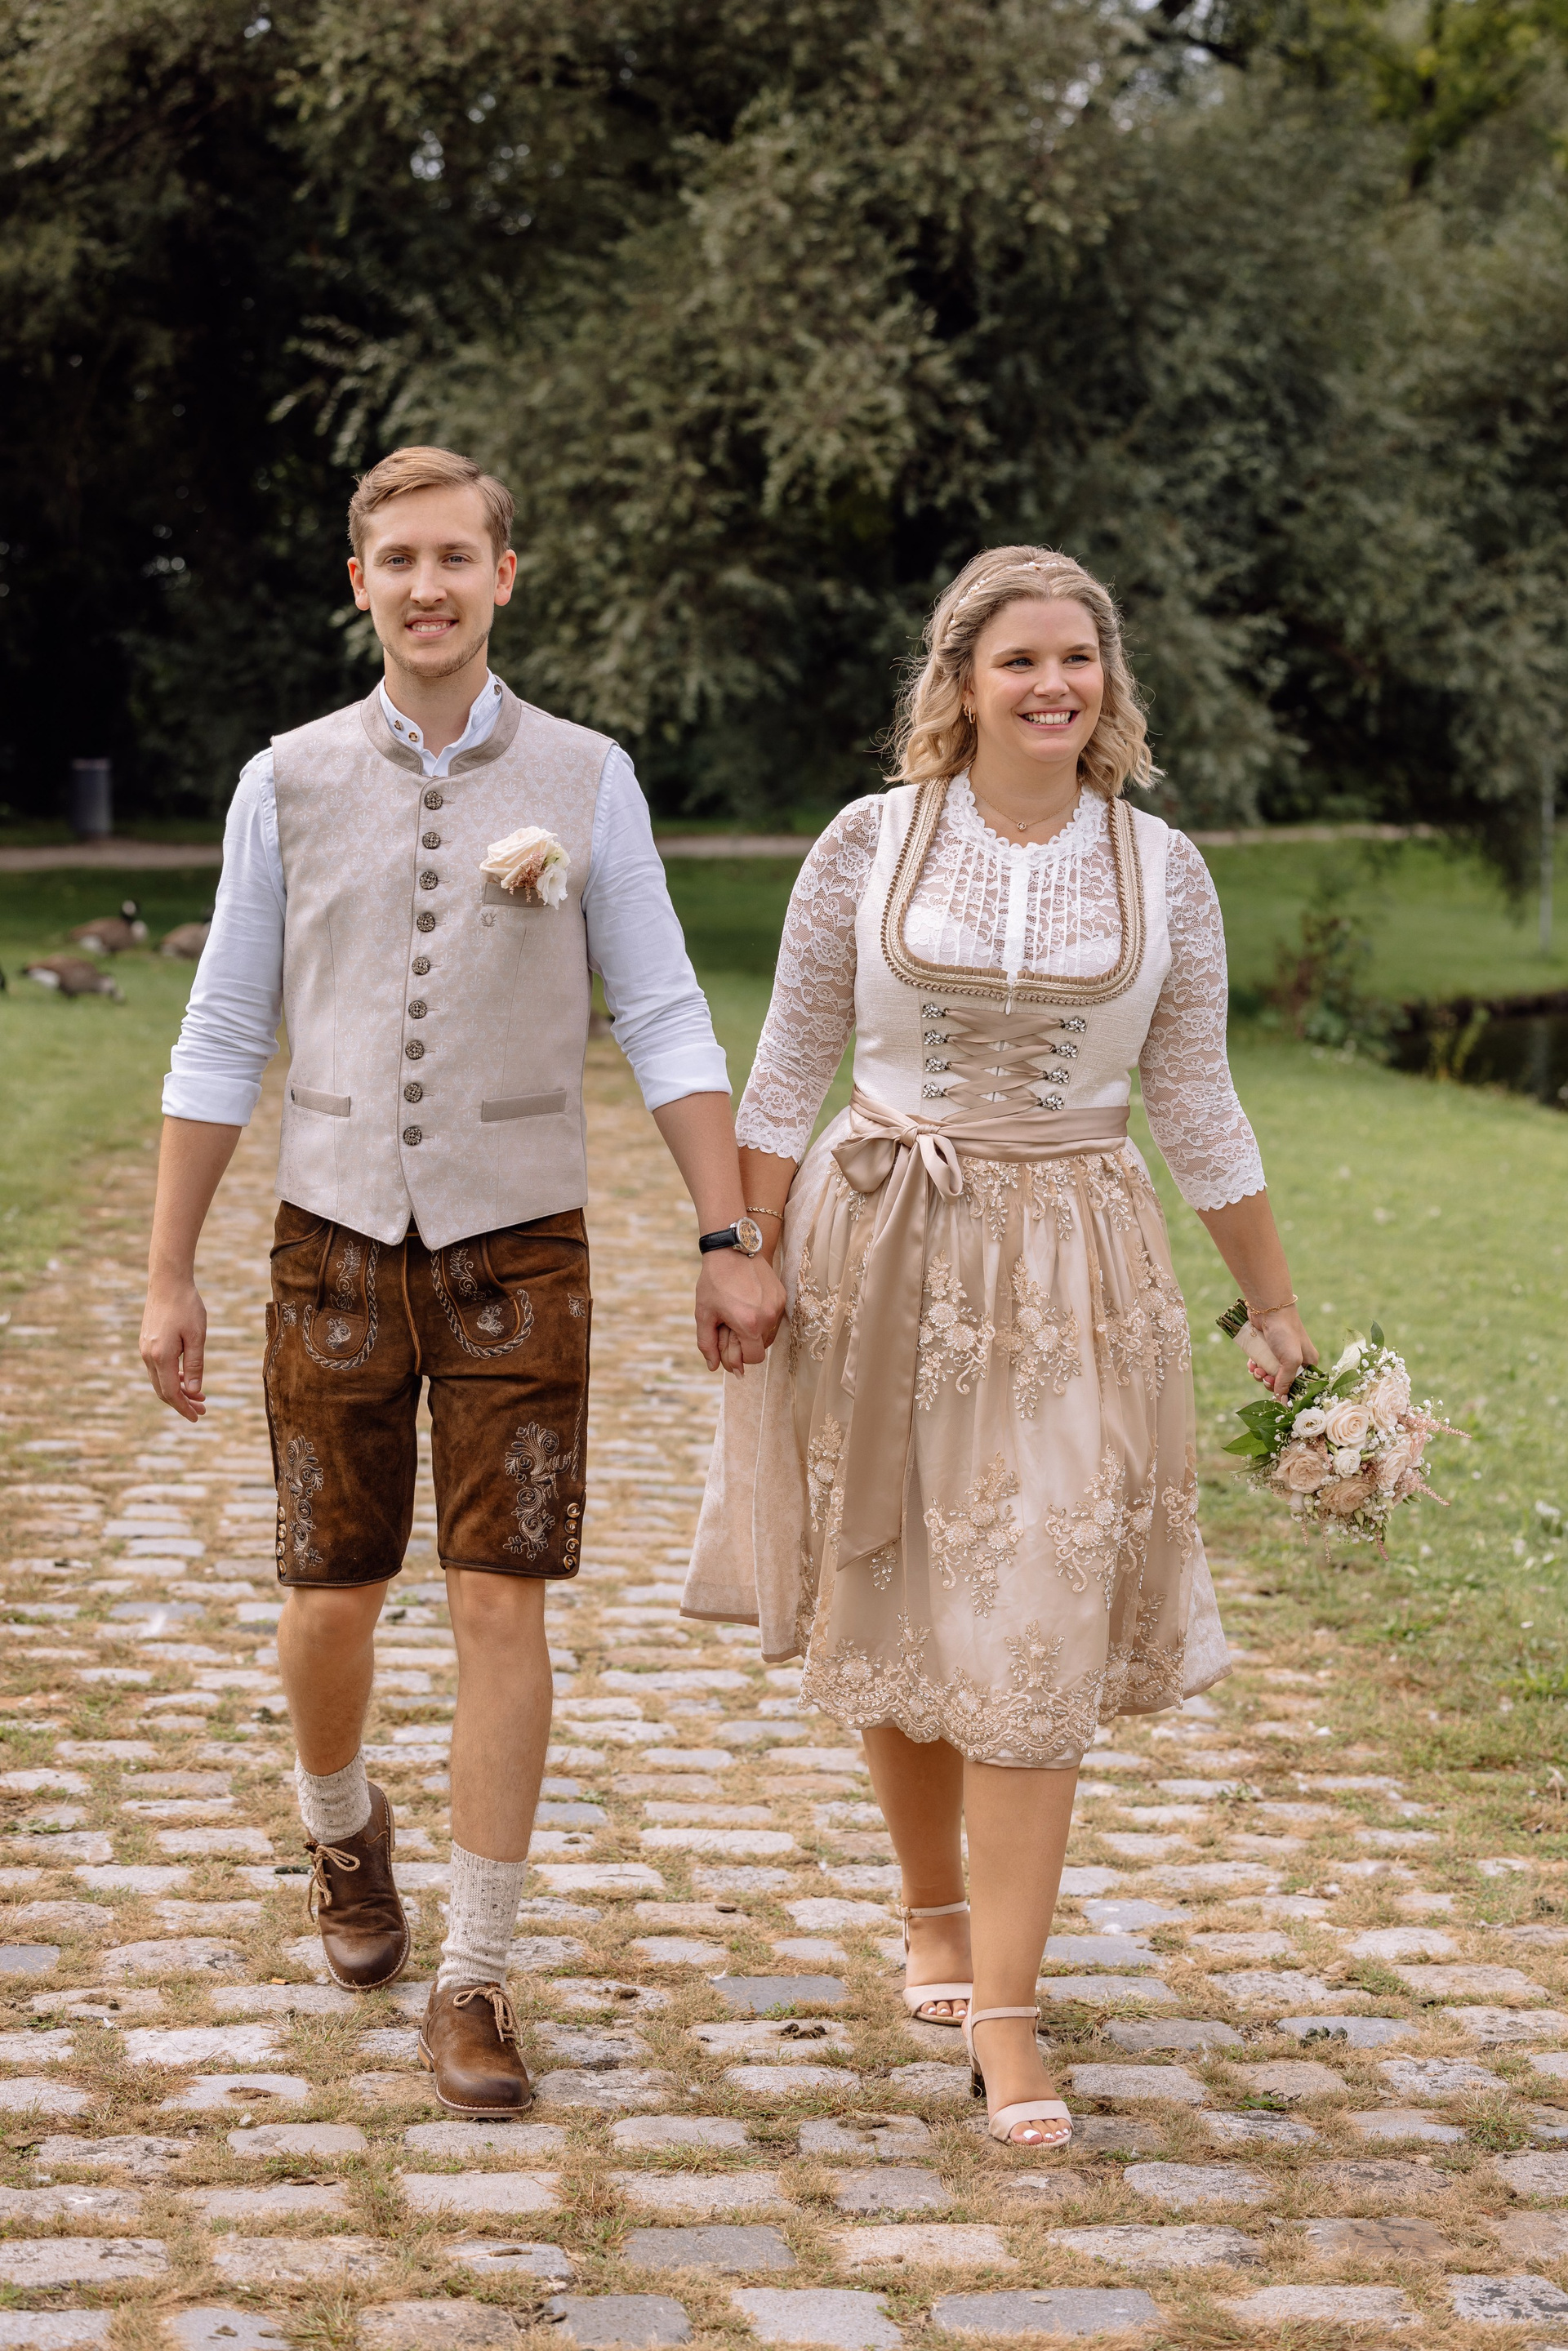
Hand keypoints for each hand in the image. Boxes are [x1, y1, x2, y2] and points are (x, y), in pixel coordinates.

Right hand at [139, 1276, 208, 1420]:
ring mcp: (144, 1349)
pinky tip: (186, 1378)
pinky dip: (171, 1377)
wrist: (167, 1282)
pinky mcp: (146, 1342)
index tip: (197, 1417)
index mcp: (161, 1356)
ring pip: (159, 1380)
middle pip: (163, 1390)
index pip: (171, 1393)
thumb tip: (194, 1391)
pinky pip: (157, 1368)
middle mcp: (148, 1356)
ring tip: (199, 1395)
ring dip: (178, 1390)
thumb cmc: (187, 1306)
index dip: (184, 1407)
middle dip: (182, 1402)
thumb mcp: (197, 1336)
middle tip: (203, 1409)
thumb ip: (195, 1365)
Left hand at [695, 1249, 786, 1375]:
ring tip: (739, 1314)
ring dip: (754, 1332)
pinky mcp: (782, 1296)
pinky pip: (774, 1319)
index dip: (740, 1357)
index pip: (754, 1359)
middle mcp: (768, 1318)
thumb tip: (713, 1367)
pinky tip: (748, 1304)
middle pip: (761, 1348)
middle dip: (745, 1344)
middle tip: (730, 1328)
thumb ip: (707, 1344)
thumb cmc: (714, 1282)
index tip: (728, 1345)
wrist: (732, 1250)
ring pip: (769, 1334)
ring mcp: (778, 1306)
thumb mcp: (704, 1314)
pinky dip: (762, 1318)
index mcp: (748, 1325)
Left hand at [1249, 1307, 1316, 1400]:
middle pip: (1282, 1381)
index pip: (1301, 1385)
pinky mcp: (1266, 1349)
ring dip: (1260, 1375)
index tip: (1279, 1395)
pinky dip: (1254, 1366)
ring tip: (1255, 1369)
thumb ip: (1286, 1381)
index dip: (1289, 1392)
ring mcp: (1279, 1354)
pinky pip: (1260, 1364)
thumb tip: (1282, 1401)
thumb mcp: (1290, 1360)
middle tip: (1264, 1377)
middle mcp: (1295, 1359)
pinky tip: (1250, 1363)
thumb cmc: (1285, 1333)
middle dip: (1271, 1383)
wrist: (1268, 1308)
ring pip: (1269, 1374)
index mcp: (1308, 1362)